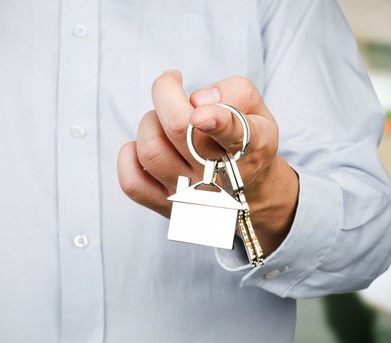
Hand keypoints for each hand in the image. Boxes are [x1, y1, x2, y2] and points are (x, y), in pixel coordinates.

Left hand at [118, 70, 298, 254]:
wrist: (252, 194)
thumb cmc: (248, 144)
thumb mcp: (260, 112)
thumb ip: (237, 92)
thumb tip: (199, 99)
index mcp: (248, 148)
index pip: (233, 134)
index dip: (215, 120)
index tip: (200, 112)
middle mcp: (217, 174)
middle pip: (178, 130)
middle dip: (166, 94)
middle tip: (172, 88)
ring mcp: (189, 193)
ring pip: (151, 150)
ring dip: (150, 123)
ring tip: (164, 121)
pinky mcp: (166, 205)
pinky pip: (132, 182)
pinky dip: (130, 155)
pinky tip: (151, 144)